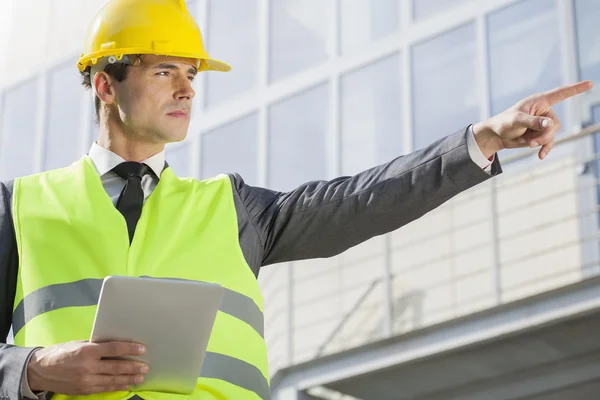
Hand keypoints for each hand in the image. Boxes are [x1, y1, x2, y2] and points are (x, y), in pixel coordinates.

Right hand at [27, 340, 148, 394]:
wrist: (40, 370)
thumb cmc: (61, 353)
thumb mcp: (78, 344)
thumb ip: (96, 345)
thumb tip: (116, 345)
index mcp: (87, 351)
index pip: (114, 349)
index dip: (130, 349)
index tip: (142, 349)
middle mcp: (87, 366)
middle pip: (116, 366)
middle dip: (133, 367)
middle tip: (145, 366)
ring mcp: (86, 380)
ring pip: (113, 380)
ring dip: (129, 378)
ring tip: (141, 377)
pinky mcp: (84, 390)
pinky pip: (105, 388)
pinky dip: (117, 386)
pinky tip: (126, 384)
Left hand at [473, 80, 593, 159]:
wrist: (496, 136)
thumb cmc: (504, 123)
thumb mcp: (517, 121)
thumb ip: (533, 122)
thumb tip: (550, 124)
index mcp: (539, 101)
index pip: (561, 93)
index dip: (576, 89)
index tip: (590, 84)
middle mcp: (544, 111)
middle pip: (555, 124)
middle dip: (544, 135)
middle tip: (530, 140)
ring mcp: (543, 124)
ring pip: (552, 135)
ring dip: (541, 141)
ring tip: (527, 143)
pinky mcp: (540, 134)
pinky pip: (549, 142)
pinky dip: (545, 148)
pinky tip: (540, 156)